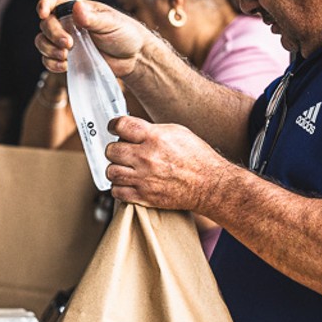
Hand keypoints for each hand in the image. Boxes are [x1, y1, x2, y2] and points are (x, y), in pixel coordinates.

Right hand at [34, 0, 152, 79]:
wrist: (133, 58)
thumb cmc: (125, 34)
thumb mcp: (112, 23)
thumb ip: (93, 18)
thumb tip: (77, 7)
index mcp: (77, 10)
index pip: (54, 1)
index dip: (44, 5)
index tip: (43, 13)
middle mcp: (68, 24)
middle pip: (45, 24)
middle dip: (52, 34)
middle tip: (68, 44)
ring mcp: (66, 42)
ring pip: (42, 42)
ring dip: (48, 50)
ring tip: (65, 57)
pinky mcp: (68, 59)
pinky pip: (48, 60)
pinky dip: (51, 64)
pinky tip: (65, 66)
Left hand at [103, 115, 234, 213]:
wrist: (209, 185)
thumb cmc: (197, 158)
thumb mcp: (178, 132)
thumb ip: (152, 130)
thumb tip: (133, 130)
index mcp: (155, 137)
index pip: (121, 125)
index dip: (114, 125)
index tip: (114, 128)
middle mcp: (146, 157)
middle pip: (111, 150)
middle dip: (115, 148)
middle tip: (122, 150)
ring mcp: (144, 178)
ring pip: (111, 172)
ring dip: (116, 168)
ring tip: (125, 167)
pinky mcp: (144, 196)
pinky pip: (117, 192)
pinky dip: (119, 187)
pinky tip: (128, 182)